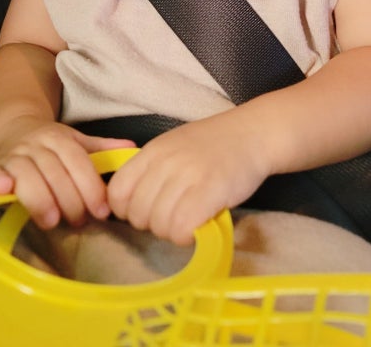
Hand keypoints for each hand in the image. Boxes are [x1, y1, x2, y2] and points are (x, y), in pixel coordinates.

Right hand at [0, 117, 134, 229]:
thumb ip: (101, 149)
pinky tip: (4, 191)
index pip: (77, 161)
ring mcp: (13, 155)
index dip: (90, 186)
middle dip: (69, 198)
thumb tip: (133, 149)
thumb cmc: (49, 146)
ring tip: (51, 220)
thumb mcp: (76, 142)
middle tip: (78, 223)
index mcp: (59, 138)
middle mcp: (36, 144)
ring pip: (26, 173)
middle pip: (54, 170)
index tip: (102, 212)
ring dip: (39, 197)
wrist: (11, 129)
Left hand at [107, 114, 268, 244]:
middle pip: (137, 214)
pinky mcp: (210, 191)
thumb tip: (130, 206)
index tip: (147, 211)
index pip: (117, 191)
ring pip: (159, 225)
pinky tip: (198, 227)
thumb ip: (151, 170)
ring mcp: (188, 175)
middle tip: (174, 217)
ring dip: (172, 232)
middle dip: (152, 224)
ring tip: (189, 220)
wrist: (253, 133)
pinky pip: (181, 228)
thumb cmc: (213, 145)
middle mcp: (166, 161)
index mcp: (153, 150)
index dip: (127, 210)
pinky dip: (186, 236)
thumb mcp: (173, 147)